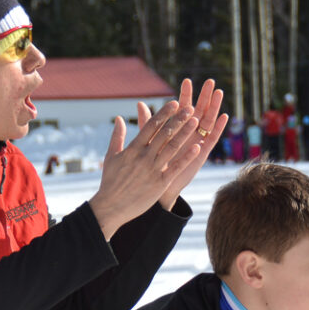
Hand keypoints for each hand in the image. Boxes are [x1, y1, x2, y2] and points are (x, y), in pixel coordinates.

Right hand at [88, 91, 202, 235]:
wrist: (111, 206)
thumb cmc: (110, 181)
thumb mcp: (111, 156)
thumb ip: (117, 136)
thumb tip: (119, 118)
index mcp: (133, 149)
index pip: (151, 126)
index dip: (164, 113)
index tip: (174, 103)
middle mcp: (144, 156)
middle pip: (164, 134)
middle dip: (178, 120)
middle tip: (190, 108)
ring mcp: (152, 169)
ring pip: (172, 147)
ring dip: (184, 133)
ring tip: (196, 121)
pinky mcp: (159, 183)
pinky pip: (176, 167)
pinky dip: (186, 157)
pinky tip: (197, 147)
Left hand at [160, 79, 228, 209]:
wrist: (157, 185)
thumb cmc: (152, 162)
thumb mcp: (149, 139)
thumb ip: (148, 122)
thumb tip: (139, 103)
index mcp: (176, 128)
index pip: (182, 107)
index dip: (185, 95)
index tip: (186, 81)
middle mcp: (188, 132)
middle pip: (199, 110)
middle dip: (204, 96)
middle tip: (209, 81)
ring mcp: (197, 142)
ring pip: (208, 121)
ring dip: (214, 107)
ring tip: (219, 93)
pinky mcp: (202, 153)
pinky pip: (212, 139)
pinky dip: (218, 127)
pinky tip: (224, 116)